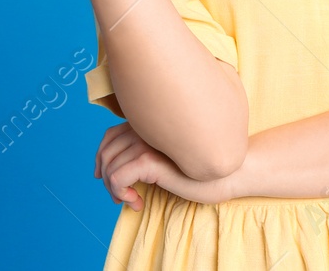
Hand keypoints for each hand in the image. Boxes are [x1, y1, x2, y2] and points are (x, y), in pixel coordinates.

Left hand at [95, 122, 235, 209]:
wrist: (227, 173)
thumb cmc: (199, 170)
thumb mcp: (165, 160)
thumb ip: (144, 154)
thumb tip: (112, 171)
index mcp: (146, 125)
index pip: (109, 136)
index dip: (101, 159)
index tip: (104, 179)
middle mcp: (143, 129)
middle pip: (106, 152)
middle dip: (106, 178)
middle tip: (120, 198)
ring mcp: (145, 142)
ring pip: (110, 168)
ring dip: (115, 190)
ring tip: (133, 201)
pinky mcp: (148, 159)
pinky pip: (118, 177)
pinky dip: (121, 193)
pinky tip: (137, 202)